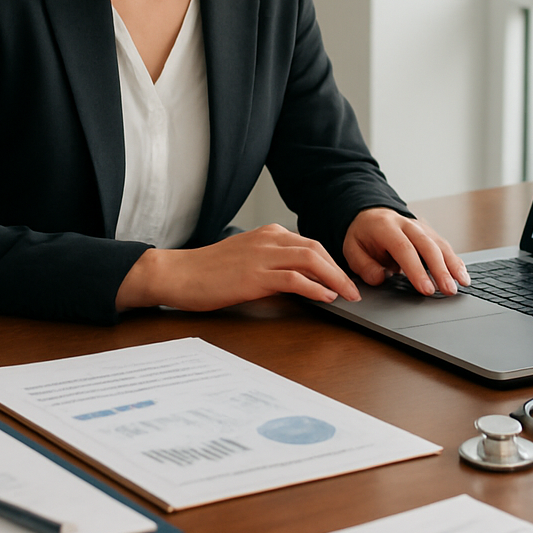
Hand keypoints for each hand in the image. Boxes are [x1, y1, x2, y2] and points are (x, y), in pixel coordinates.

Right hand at [115, 223, 360, 310]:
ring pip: (311, 259)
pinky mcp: (254, 276)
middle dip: (340, 269)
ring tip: (348, 295)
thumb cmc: (207, 271)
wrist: (178, 273)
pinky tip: (326, 297)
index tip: (344, 279)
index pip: (309, 243)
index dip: (332, 262)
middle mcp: (267, 239)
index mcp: (267, 234)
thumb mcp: (245, 259)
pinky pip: (294, 278)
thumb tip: (299, 280)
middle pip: (316, 248)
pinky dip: (315, 287)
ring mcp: (261, 256)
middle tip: (355, 290)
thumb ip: (271, 263)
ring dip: (335, 278)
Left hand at [342, 208, 469, 296]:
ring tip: (462, 284)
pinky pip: (444, 246)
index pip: (404, 248)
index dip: (416, 269)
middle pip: (427, 245)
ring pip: (440, 244)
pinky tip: (462, 275)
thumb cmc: (363, 236)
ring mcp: (420, 227)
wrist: (370, 215)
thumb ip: (364, 266)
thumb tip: (380, 279)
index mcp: (386, 227)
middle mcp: (407, 224)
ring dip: (453, 264)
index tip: (426, 289)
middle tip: (448, 290)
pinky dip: (455, 260)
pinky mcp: (429, 233)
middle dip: (440, 269)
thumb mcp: (352, 250)